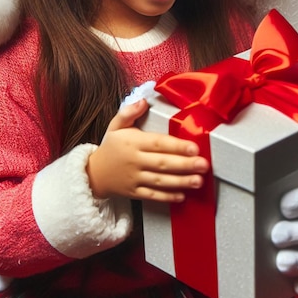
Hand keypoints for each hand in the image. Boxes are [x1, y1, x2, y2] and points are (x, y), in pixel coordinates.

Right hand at [86, 99, 209, 201]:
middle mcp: (135, 161)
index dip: (177, 146)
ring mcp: (134, 179)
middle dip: (185, 165)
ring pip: (160, 181)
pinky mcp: (134, 193)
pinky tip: (182, 196)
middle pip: (163, 163)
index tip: (194, 147)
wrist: (93, 173)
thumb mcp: (115, 125)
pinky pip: (152, 196)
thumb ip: (129, 112)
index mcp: (133, 143)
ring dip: (181, 182)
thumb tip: (143, 100)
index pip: (158, 144)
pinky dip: (167, 197)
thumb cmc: (110, 147)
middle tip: (204, 165)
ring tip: (199, 181)